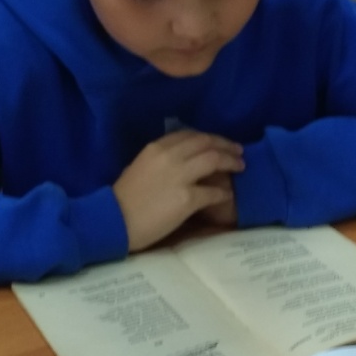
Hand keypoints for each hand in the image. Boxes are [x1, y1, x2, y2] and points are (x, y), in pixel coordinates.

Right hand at [113, 131, 243, 250]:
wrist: (115, 221)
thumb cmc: (124, 198)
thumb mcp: (140, 167)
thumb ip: (161, 160)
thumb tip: (182, 162)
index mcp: (157, 148)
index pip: (190, 135)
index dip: (209, 137)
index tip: (219, 142)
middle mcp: (170, 157)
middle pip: (206, 143)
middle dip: (225, 145)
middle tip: (238, 151)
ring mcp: (180, 176)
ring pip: (214, 160)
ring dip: (230, 162)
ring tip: (240, 167)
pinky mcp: (187, 198)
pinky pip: (213, 192)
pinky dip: (224, 192)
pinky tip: (228, 195)